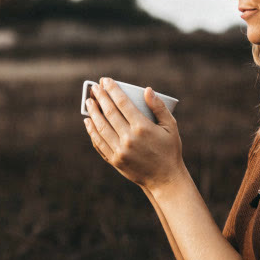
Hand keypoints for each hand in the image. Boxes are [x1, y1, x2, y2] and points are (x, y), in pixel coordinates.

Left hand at [83, 77, 184, 191]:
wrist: (165, 179)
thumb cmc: (170, 150)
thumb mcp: (171, 127)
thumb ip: (159, 107)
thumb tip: (147, 90)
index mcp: (143, 127)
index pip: (123, 103)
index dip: (113, 90)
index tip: (106, 81)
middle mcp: (129, 138)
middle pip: (109, 113)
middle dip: (100, 97)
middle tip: (94, 87)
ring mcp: (120, 151)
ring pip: (101, 127)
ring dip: (93, 113)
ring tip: (89, 101)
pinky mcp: (115, 160)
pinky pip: (99, 143)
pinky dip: (92, 131)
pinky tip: (88, 122)